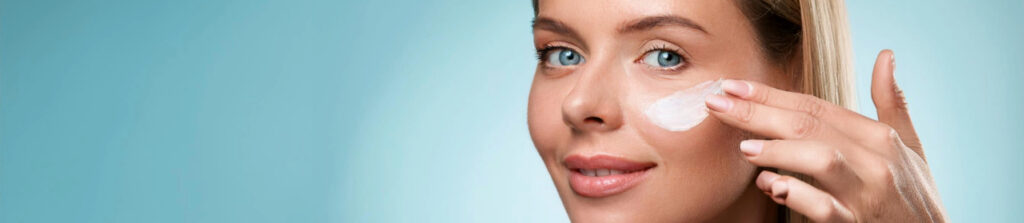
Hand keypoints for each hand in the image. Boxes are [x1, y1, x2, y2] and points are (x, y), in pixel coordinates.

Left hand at [704, 50, 946, 221]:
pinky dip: (796, 194)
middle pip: (810, 126)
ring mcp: (866, 194)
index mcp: (880, 137)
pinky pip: (824, 208)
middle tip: (719, 104)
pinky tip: (770, 185)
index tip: (734, 87)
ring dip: (779, 151)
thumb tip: (885, 57)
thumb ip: (892, 103)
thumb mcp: (910, 146)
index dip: (772, 95)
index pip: (816, 107)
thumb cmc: (914, 196)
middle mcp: (874, 161)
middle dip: (759, 113)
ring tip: (745, 148)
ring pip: (820, 160)